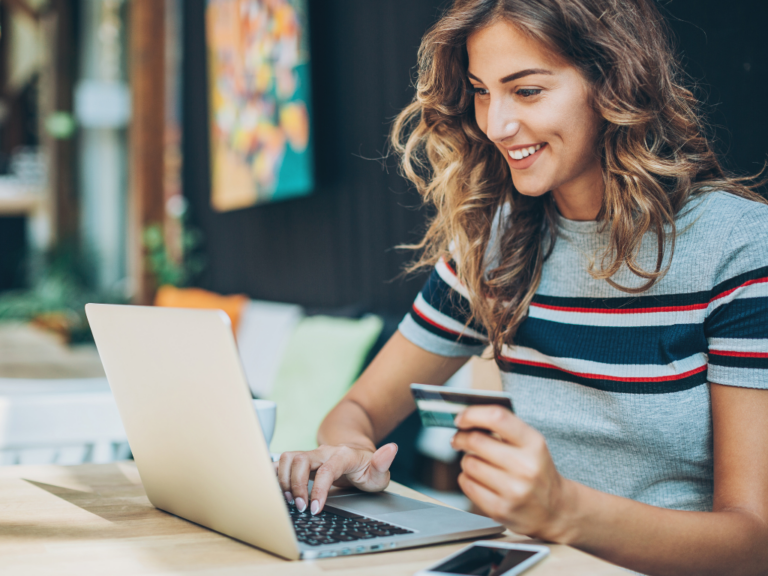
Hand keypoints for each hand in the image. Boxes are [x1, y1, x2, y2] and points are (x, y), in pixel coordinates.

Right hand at [276, 443, 397, 514]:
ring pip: (288, 458)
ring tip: (290, 501)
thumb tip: (392, 448)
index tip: (316, 510)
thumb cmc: (367, 468)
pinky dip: (275, 474)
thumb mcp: (379, 471)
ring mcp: (311, 454)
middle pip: (301, 460)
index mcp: (343, 455)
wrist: (357, 456)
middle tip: (301, 508)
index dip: (318, 490)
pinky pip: (282, 462)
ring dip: (284, 480)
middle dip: (296, 485)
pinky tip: (276, 490)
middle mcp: (324, 451)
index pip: (326, 470)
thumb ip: (383, 462)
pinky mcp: (301, 460)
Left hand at [451, 406, 573, 541]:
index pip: (498, 418)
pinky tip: (478, 479)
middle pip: (476, 441)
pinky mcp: (501, 509)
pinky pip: (467, 484)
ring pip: (469, 463)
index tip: (460, 418)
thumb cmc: (536, 470)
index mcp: (534, 444)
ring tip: (478, 463)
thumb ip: (504, 428)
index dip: (473, 414)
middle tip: (459, 439)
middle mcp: (526, 466)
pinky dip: (466, 478)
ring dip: (467, 461)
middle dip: (461, 437)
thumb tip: (467, 416)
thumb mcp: (531, 444)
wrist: (555, 510)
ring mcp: (513, 490)